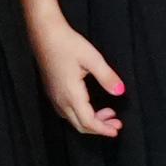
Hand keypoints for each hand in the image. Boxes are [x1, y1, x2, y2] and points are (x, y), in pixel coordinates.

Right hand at [33, 16, 125, 136]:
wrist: (45, 34)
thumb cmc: (68, 44)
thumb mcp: (93, 59)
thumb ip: (107, 77)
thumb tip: (120, 92)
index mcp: (71, 94)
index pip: (88, 121)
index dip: (103, 129)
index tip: (117, 130)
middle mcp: (60, 99)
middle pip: (80, 125)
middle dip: (100, 127)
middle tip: (117, 123)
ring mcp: (54, 96)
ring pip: (72, 119)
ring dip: (91, 121)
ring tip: (109, 114)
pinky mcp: (52, 91)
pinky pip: (66, 111)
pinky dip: (81, 114)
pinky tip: (91, 106)